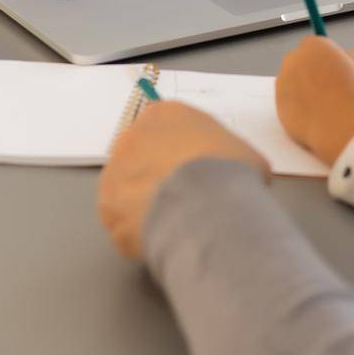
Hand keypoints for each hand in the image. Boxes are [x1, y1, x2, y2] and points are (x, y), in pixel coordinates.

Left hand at [98, 100, 270, 258]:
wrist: (207, 205)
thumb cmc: (229, 172)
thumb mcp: (246, 155)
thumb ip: (229, 157)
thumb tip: (232, 175)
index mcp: (165, 115)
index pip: (167, 131)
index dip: (182, 155)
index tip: (194, 173)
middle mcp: (133, 137)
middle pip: (142, 158)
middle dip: (158, 178)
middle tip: (184, 200)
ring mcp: (115, 172)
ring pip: (128, 190)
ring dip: (145, 205)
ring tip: (175, 224)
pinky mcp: (107, 207)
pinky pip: (123, 222)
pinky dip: (139, 233)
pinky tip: (163, 238)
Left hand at [276, 37, 353, 164]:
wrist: (340, 124)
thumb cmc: (353, 95)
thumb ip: (344, 57)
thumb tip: (337, 59)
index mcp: (314, 45)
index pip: (313, 44)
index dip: (323, 57)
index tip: (330, 68)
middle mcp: (294, 59)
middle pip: (299, 61)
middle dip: (310, 71)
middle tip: (327, 88)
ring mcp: (283, 81)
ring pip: (291, 82)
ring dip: (302, 90)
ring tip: (323, 105)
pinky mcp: (278, 102)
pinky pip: (287, 102)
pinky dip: (297, 107)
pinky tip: (314, 116)